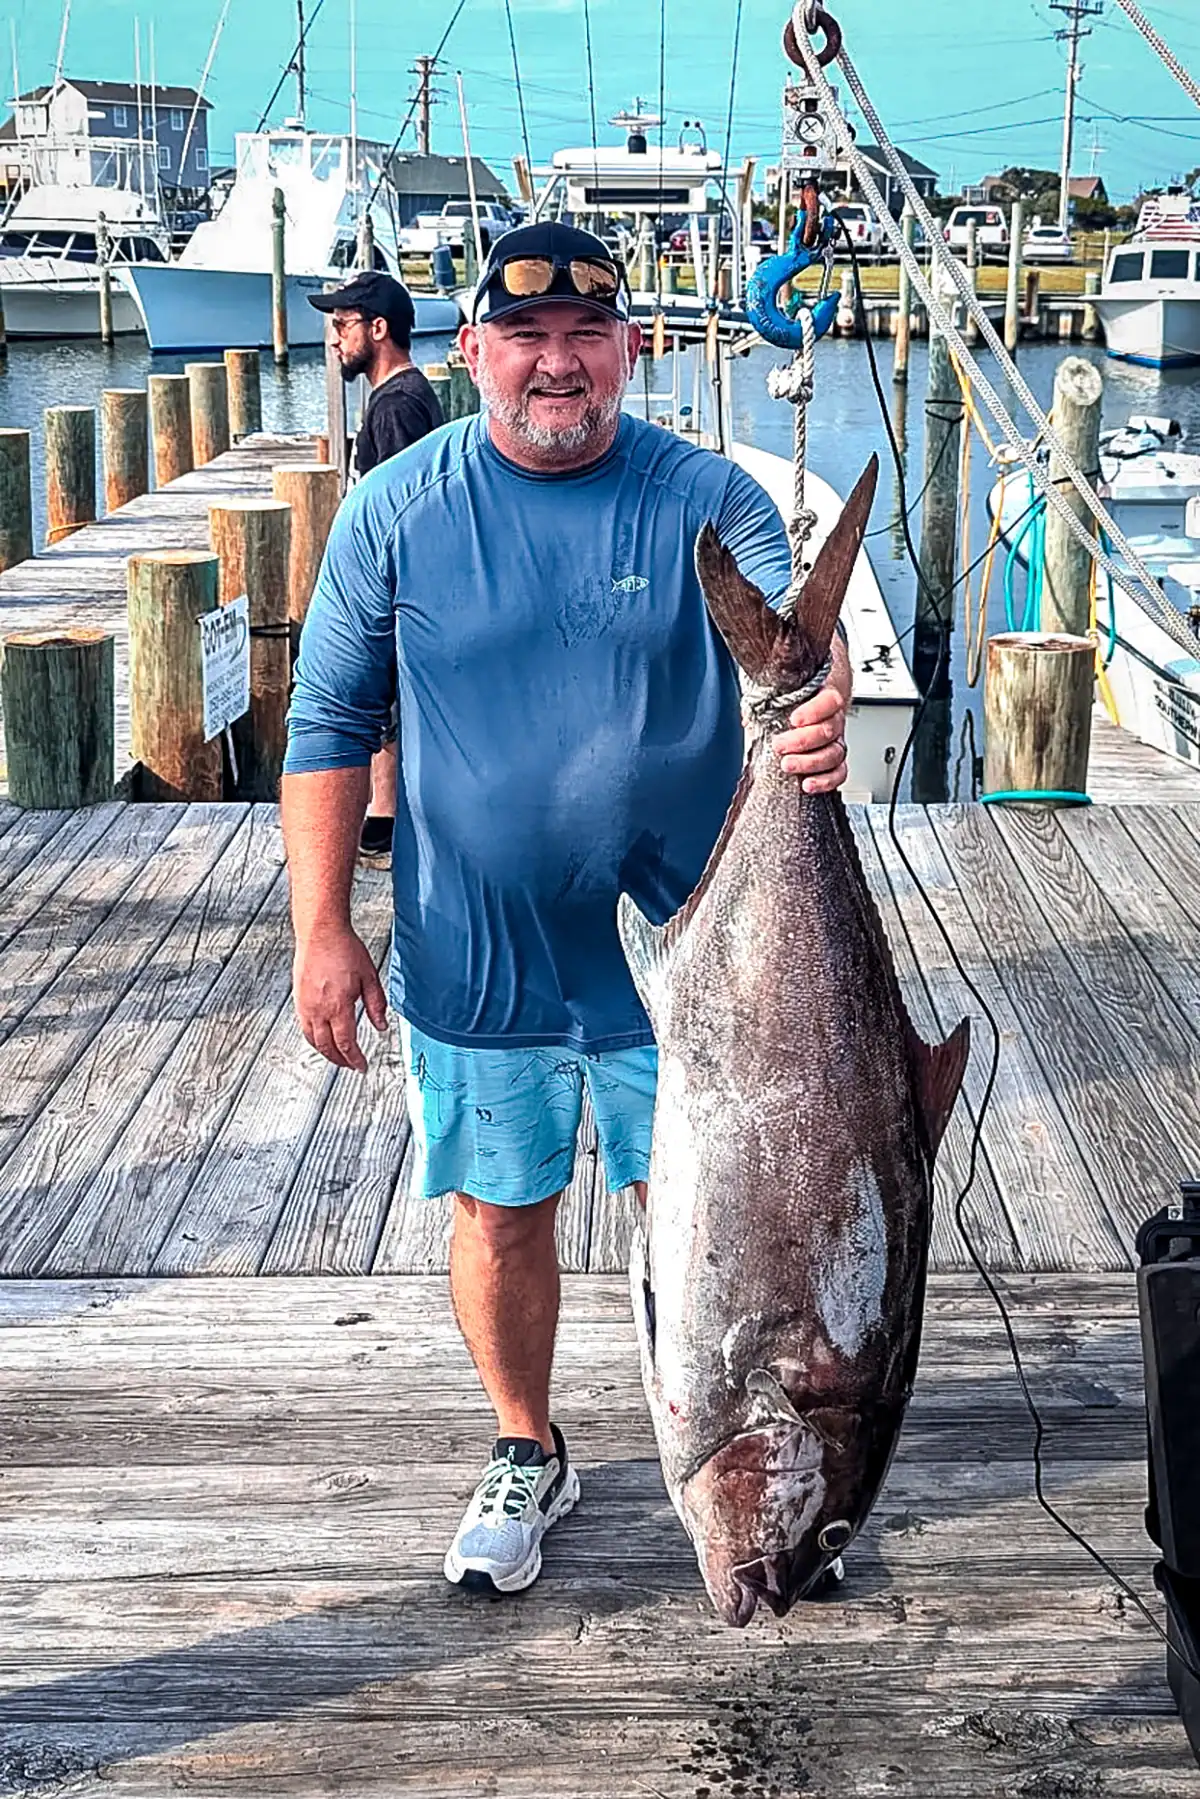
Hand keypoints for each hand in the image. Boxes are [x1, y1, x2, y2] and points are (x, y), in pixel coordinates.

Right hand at [293, 925, 387, 1072]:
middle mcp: (318, 1010)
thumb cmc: (345, 950)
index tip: (362, 1066)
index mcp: (338, 1006)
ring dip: (326, 1052)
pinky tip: (322, 1038)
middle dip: (340, 1060)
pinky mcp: (298, 999)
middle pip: (327, 1047)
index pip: (346, 1044)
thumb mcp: (370, 977)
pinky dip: (314, 1039)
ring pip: (312, 1040)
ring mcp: (305, 1005)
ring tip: (338, 1056)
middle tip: (351, 1065)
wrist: (320, 933)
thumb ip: (376, 1005)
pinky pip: (304, 1027)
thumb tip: (381, 1026)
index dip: (354, 1059)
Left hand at [771, 677, 847, 793]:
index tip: (794, 720)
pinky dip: (825, 781)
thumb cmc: (796, 702)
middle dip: (802, 741)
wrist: (811, 709)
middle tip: (779, 746)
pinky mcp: (835, 762)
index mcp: (826, 697)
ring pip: (833, 754)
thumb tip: (748, 720)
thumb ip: (768, 703)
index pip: (829, 702)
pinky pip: (838, 773)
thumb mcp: (782, 694)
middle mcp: (834, 720)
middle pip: (828, 731)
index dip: (814, 711)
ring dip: (809, 763)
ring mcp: (836, 742)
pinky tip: (807, 784)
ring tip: (787, 765)